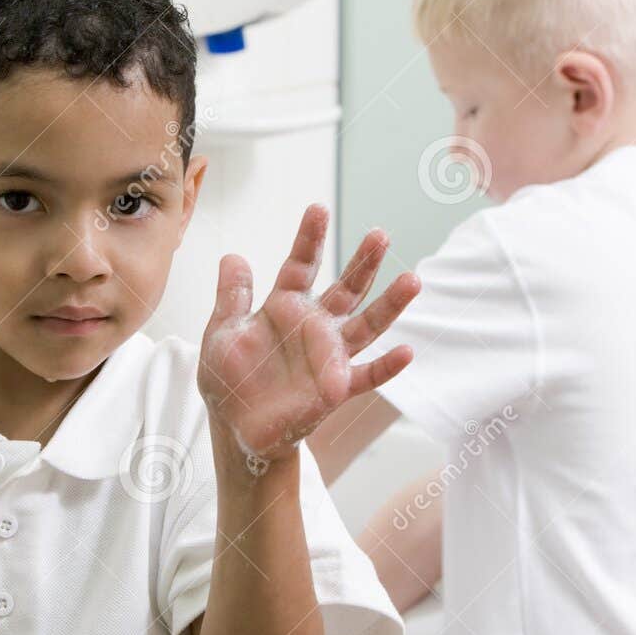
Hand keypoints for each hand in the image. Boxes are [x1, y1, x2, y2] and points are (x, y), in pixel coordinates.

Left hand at [198, 204, 420, 465]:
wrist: (236, 426)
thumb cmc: (229, 377)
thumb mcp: (223, 332)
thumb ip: (232, 297)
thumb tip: (233, 255)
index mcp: (285, 306)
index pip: (301, 265)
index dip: (309, 239)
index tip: (318, 208)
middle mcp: (314, 326)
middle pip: (346, 288)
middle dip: (363, 262)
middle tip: (380, 235)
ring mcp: (329, 356)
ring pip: (367, 325)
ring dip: (389, 305)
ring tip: (412, 281)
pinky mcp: (336, 388)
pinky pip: (367, 375)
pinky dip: (388, 367)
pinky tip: (407, 352)